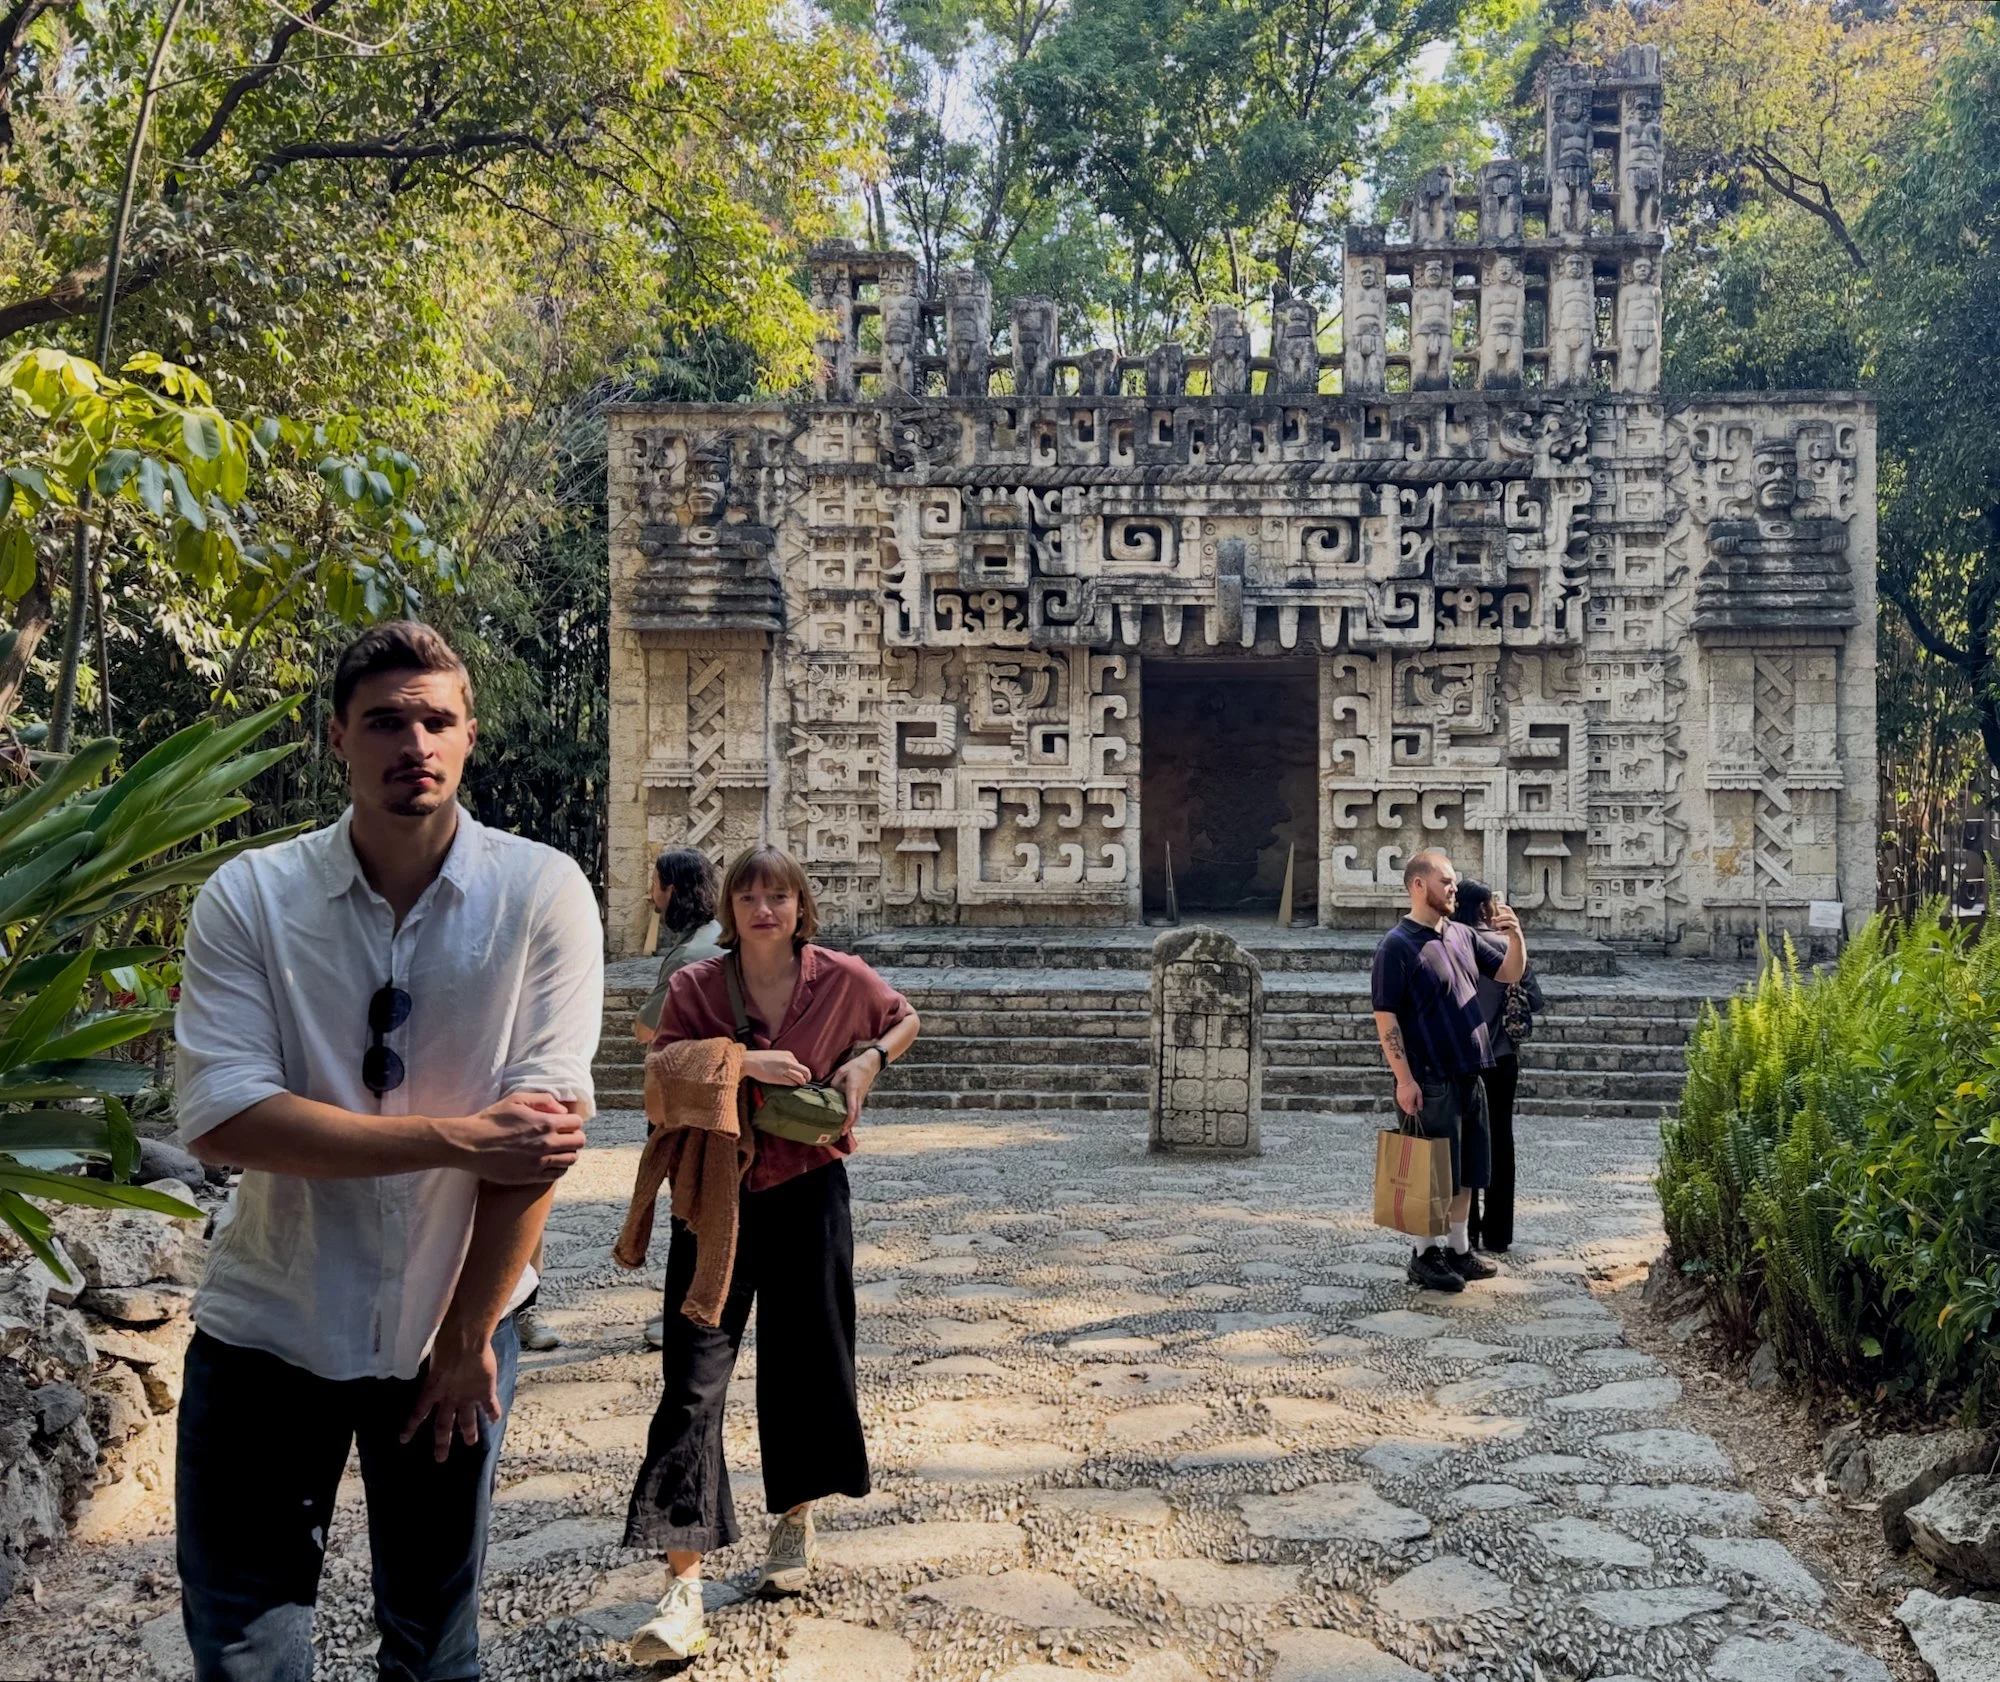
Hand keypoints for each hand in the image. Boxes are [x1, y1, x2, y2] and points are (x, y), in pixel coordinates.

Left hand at [401, 1324, 498, 1462]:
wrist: (466, 1340)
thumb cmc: (444, 1343)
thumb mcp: (431, 1358)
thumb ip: (432, 1370)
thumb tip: (428, 1368)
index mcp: (433, 1389)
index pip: (418, 1413)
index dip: (410, 1427)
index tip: (403, 1440)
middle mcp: (449, 1398)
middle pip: (443, 1426)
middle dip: (442, 1443)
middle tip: (440, 1458)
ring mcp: (468, 1397)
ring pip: (466, 1421)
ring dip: (468, 1433)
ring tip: (470, 1443)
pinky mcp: (484, 1392)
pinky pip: (490, 1407)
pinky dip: (493, 1413)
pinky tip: (495, 1420)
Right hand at [444, 1092, 583, 1183]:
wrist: (471, 1145)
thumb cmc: (492, 1120)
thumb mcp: (516, 1099)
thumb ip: (544, 1100)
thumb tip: (562, 1111)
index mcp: (545, 1123)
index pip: (577, 1123)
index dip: (572, 1121)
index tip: (564, 1122)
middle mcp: (547, 1144)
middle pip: (578, 1142)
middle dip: (574, 1136)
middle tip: (563, 1136)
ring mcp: (540, 1162)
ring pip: (571, 1159)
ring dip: (568, 1152)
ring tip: (558, 1149)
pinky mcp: (531, 1177)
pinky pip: (557, 1174)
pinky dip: (558, 1167)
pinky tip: (550, 1162)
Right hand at [741, 1049, 810, 1086]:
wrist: (750, 1061)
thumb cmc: (760, 1059)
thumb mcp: (777, 1055)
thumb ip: (785, 1060)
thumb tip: (791, 1069)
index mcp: (789, 1055)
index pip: (800, 1065)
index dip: (801, 1071)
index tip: (800, 1075)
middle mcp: (789, 1062)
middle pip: (806, 1071)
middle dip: (807, 1078)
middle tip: (805, 1082)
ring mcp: (785, 1070)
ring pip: (801, 1078)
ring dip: (801, 1083)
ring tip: (799, 1085)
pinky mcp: (780, 1078)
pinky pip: (792, 1083)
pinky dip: (794, 1085)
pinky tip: (791, 1085)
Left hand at [829, 1054, 879, 1127]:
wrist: (871, 1063)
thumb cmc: (855, 1066)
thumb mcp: (841, 1071)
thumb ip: (834, 1082)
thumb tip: (829, 1092)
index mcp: (853, 1090)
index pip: (852, 1109)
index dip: (848, 1120)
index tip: (843, 1128)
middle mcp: (858, 1096)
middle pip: (856, 1115)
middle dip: (849, 1125)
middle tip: (841, 1133)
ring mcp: (861, 1097)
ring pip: (858, 1113)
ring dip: (852, 1122)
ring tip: (843, 1129)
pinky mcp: (861, 1096)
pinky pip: (858, 1108)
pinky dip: (853, 1116)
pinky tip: (847, 1119)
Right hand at [1396, 1077, 1423, 1117]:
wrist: (1404, 1080)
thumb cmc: (1412, 1086)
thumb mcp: (1419, 1093)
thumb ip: (1420, 1102)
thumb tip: (1420, 1109)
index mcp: (1410, 1101)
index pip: (1411, 1112)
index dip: (1414, 1112)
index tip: (1416, 1109)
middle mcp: (1404, 1102)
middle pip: (1407, 1111)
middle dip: (1411, 1110)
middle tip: (1414, 1106)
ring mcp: (1400, 1100)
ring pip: (1403, 1108)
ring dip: (1407, 1107)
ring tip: (1411, 1102)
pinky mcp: (1398, 1098)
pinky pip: (1401, 1104)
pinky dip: (1404, 1104)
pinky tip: (1407, 1100)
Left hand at [1488, 901, 1520, 936]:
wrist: (1516, 938)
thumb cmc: (1508, 929)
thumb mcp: (1503, 924)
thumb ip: (1498, 921)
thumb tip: (1492, 918)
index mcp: (1512, 916)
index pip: (1509, 909)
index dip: (1504, 907)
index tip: (1498, 906)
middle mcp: (1515, 920)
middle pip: (1509, 916)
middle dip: (1501, 917)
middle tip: (1496, 919)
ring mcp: (1515, 926)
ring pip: (1508, 922)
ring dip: (1501, 923)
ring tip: (1496, 925)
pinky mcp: (1514, 932)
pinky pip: (1507, 931)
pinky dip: (1501, 932)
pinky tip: (1496, 933)